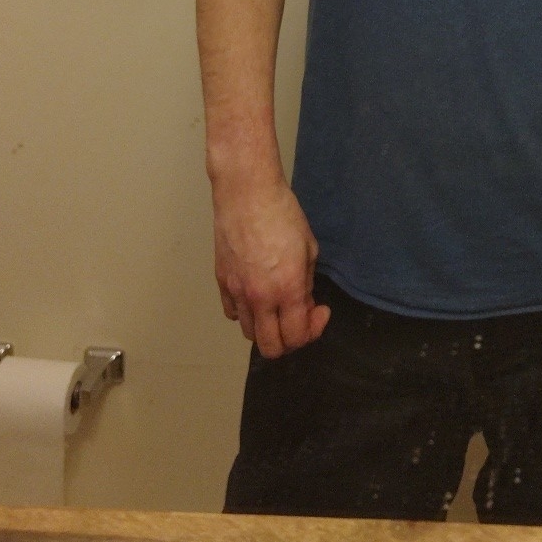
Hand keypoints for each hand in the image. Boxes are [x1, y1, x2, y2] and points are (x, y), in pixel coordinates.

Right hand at [212, 176, 330, 356]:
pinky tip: (256, 295)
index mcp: (287, 289)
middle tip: (299, 318)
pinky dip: (246, 313)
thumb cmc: (283, 213)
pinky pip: (232, 313)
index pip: (297, 337)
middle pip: (270, 348)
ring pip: (249, 333)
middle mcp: (260, 298)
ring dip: (267, 328)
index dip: (313, 331)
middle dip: (290, 341)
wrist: (247, 193)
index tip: (320, 311)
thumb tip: (303, 303)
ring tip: (277, 306)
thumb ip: (306, 283)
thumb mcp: (309, 247)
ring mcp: (236, 292)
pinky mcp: (221, 282)